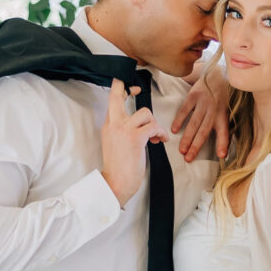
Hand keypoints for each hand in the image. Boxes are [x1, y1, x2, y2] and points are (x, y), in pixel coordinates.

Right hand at [100, 78, 162, 204]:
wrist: (115, 184)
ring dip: (155, 124)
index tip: (133, 90)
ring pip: (145, 113)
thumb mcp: (115, 144)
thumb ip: (123, 130)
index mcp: (108, 126)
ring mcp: (124, 130)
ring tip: (156, 136)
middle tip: (138, 89)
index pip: (111, 100)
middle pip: (117, 94)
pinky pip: (154, 127)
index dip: (122, 89)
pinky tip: (161, 140)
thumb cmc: (118, 168)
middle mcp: (114, 124)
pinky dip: (161, 133)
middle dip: (128, 87)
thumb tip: (143, 124)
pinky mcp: (135, 138)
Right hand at [170, 66, 230, 161]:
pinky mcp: (194, 95)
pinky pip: (185, 109)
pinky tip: (174, 130)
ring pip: (194, 123)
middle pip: (204, 131)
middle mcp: (214, 109)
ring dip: (187, 138)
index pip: (224, 131)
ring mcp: (203, 102)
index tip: (221, 156)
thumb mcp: (228, 111)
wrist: (216, 74)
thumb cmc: (222, 97)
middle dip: (196, 146)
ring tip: (181, 150)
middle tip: (189, 158)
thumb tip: (224, 152)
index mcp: (223, 114)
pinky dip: (179, 120)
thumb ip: (225, 128)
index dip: (223, 143)